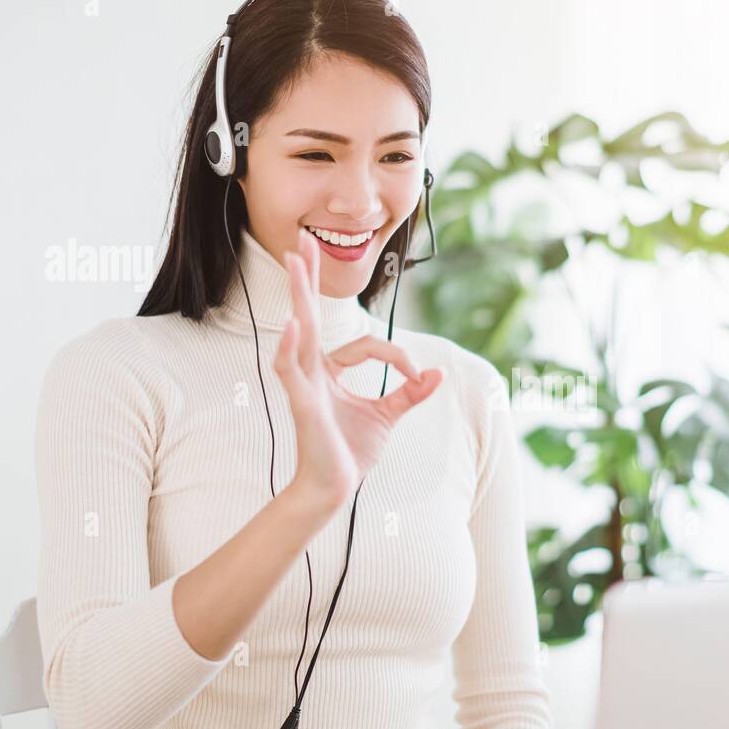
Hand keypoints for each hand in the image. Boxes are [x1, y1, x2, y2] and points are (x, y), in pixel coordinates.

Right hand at [273, 227, 442, 504]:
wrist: (333, 488)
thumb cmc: (351, 453)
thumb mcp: (388, 417)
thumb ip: (409, 394)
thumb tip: (438, 375)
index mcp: (330, 372)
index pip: (368, 344)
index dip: (400, 357)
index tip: (419, 379)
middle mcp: (313, 371)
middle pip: (311, 314)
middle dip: (308, 278)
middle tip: (302, 240)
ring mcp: (304, 383)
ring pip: (301, 331)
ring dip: (299, 296)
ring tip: (294, 263)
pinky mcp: (302, 402)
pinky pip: (291, 368)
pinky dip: (292, 347)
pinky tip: (295, 324)